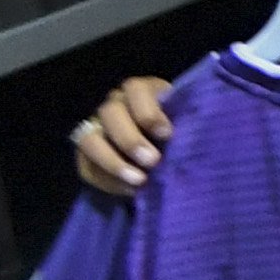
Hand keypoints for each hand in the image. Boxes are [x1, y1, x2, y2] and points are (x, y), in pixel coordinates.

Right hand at [70, 72, 175, 197]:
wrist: (163, 146)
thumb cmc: (180, 126)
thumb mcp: (185, 118)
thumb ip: (185, 122)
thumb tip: (193, 139)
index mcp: (139, 89)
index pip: (135, 90)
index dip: (149, 113)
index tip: (167, 134)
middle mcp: (113, 104)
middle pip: (110, 114)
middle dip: (130, 140)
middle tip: (153, 161)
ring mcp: (95, 127)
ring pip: (90, 141)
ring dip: (113, 163)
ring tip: (138, 181)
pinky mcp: (86, 154)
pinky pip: (87, 167)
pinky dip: (106, 181)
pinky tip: (129, 190)